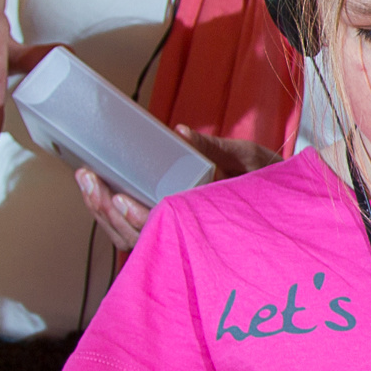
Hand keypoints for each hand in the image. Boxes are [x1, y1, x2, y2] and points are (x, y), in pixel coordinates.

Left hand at [73, 130, 258, 251]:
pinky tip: (98, 192)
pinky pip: (137, 232)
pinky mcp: (171, 231)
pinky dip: (114, 216)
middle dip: (105, 211)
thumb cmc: (269, 184)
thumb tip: (181, 131)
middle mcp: (188, 238)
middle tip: (87, 178)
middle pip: (136, 237)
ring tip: (86, 180)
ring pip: (131, 238)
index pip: (164, 230)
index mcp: (206, 224)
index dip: (137, 219)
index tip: (119, 199)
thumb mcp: (248, 159)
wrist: (284, 207)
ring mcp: (178, 238)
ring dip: (104, 213)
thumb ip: (215, 149)